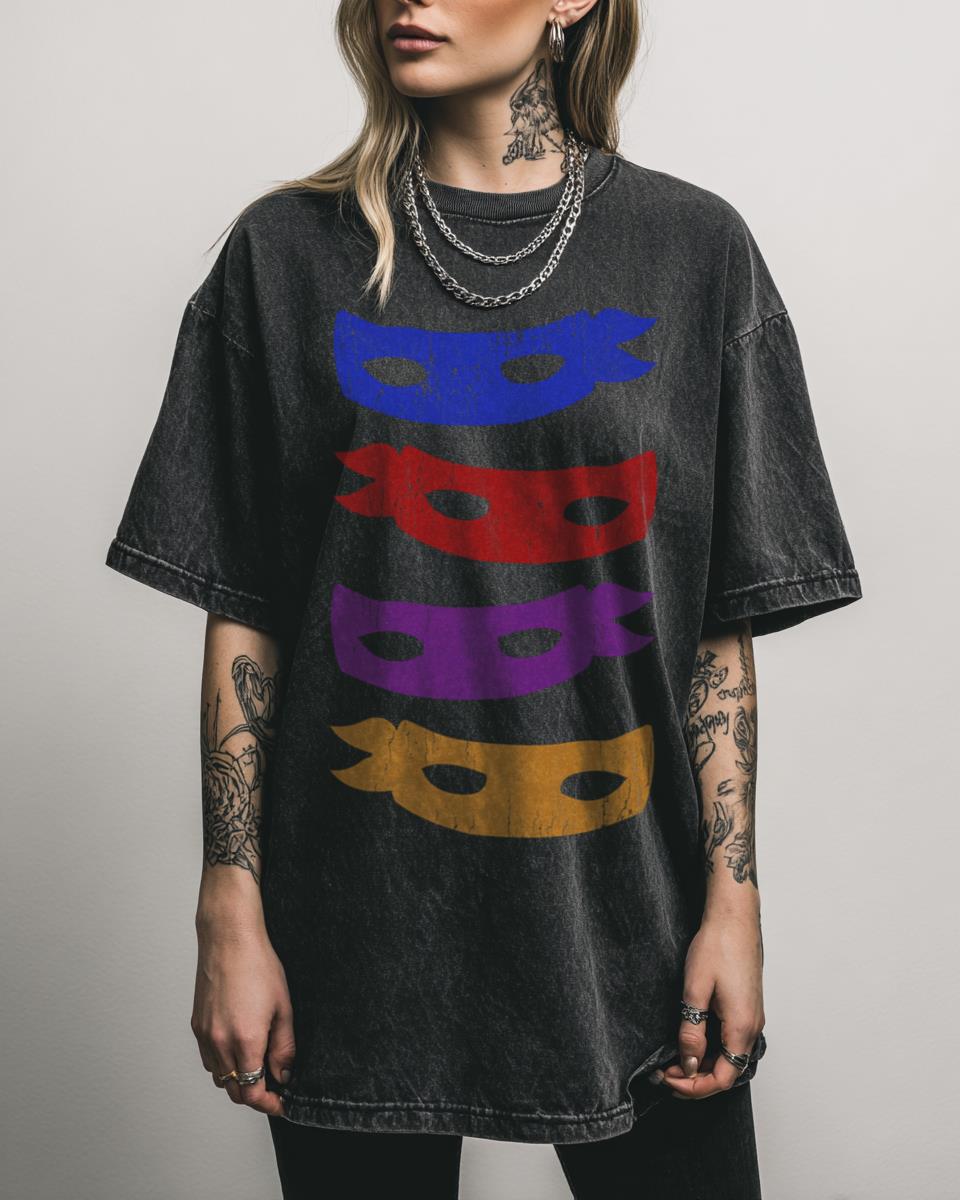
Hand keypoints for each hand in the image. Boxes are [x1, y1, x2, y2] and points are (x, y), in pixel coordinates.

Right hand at [191, 914, 295, 1116]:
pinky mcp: (196, 1026)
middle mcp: (220, 1043)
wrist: (229, 939)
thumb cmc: (258, 966)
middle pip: (234, 1091)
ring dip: (238, 1080)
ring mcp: (205, 1035)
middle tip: (274, 1087)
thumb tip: (284, 1074)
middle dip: (255, 1095)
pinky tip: (238, 1049)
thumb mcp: (283, 1007)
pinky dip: (223, 1065)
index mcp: (245, 1040)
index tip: (281, 1103)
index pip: (252, 1092)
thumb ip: (284, 1047)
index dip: (268, 1104)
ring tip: (258, 1066)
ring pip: (219, 1077)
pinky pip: (208, 1059)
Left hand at [659, 909, 763, 1099]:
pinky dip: (711, 1049)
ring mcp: (752, 1017)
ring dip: (703, 1064)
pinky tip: (691, 1041)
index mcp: (742, 1027)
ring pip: (729, 1057)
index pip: (722, 1078)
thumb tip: (689, 1064)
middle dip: (695, 1079)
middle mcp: (753, 1027)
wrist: (734, 918)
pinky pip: (731, 1041)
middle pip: (727, 1072)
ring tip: (673, 1059)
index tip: (668, 1079)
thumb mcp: (695, 990)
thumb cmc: (717, 946)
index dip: (694, 1087)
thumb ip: (692, 1031)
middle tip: (664, 1072)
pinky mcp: (747, 1008)